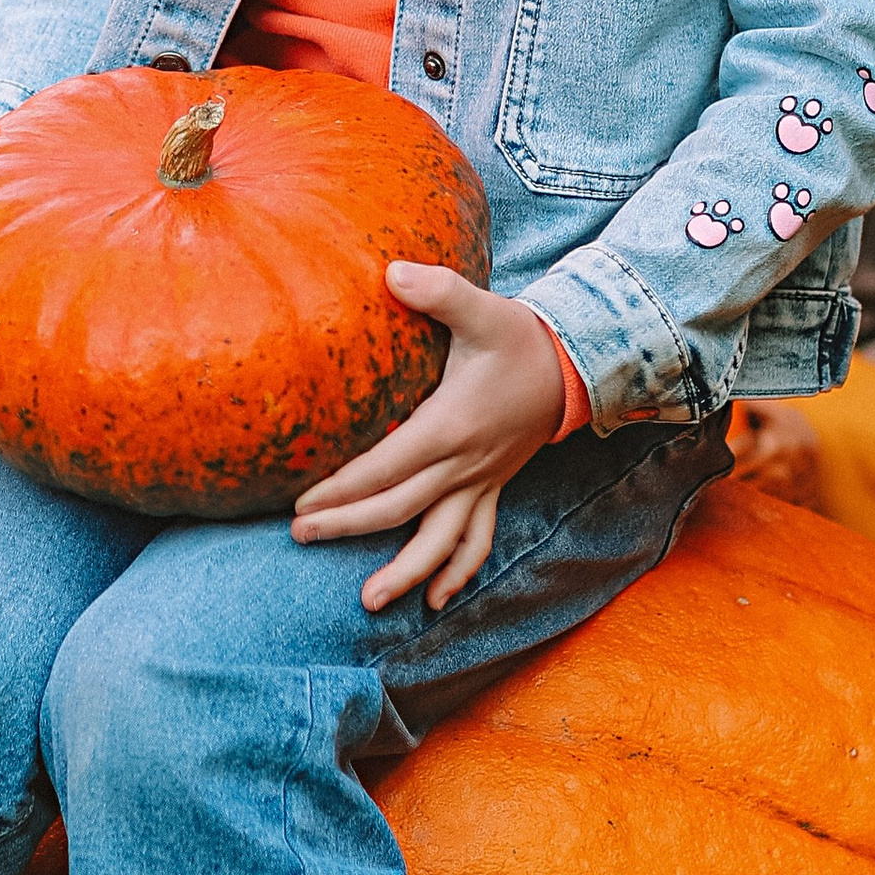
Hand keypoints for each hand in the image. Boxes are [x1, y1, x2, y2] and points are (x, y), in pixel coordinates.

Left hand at [291, 266, 569, 613]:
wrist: (574, 365)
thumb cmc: (518, 337)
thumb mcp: (482, 309)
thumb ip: (439, 291)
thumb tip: (391, 272)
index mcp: (451, 425)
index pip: (386, 467)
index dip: (342, 488)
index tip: (300, 502)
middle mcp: (465, 464)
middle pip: (399, 508)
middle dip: (348, 526)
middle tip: (300, 535)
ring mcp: (481, 483)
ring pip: (441, 541)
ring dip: (406, 572)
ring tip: (369, 601)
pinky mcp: (492, 489)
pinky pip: (476, 541)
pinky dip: (456, 572)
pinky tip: (435, 600)